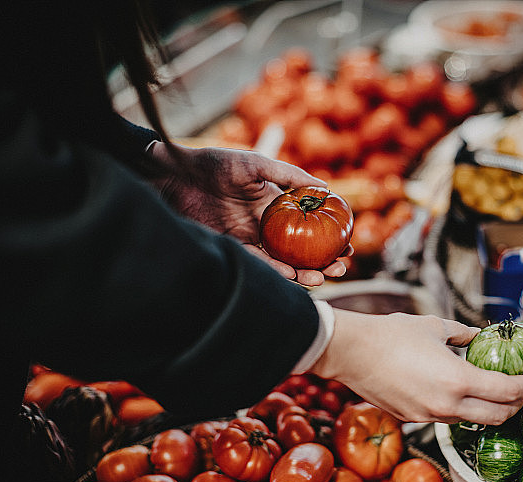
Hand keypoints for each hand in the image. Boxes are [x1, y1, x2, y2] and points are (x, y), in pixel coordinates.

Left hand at [150, 142, 351, 285]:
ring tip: (324, 276)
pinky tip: (295, 275)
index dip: (330, 234)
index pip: (309, 223)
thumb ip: (289, 175)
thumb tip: (325, 187)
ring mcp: (250, 239)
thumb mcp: (255, 164)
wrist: (173, 175)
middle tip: (341, 266)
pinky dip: (278, 271)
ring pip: (284, 261)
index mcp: (275, 203)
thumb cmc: (213, 163)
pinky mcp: (232, 249)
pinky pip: (260, 264)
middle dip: (323, 259)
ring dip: (305, 271)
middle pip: (301, 248)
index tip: (349, 242)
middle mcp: (265, 224)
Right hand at [309, 310, 522, 424]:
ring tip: (491, 390)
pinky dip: (460, 408)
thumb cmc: (393, 334)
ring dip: (487, 408)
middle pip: (497, 416)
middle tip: (522, 390)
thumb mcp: (436, 326)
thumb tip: (479, 337)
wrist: (352, 352)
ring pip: (471, 419)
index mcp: (458, 380)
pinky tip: (456, 392)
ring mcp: (429, 415)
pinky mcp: (413, 419)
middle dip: (516, 405)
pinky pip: (446, 417)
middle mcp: (447, 405)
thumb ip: (463, 335)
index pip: (508, 391)